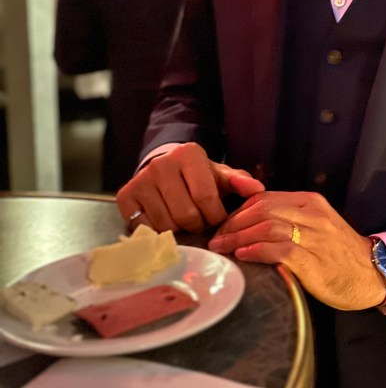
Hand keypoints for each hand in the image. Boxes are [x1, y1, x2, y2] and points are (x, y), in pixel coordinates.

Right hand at [115, 143, 264, 233]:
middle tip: (200, 221)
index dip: (216, 216)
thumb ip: (239, 181)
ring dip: (180, 230)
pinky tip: (165, 221)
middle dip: (198, 224)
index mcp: (188, 154)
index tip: (218, 218)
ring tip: (184, 220)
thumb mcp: (219, 175)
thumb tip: (258, 189)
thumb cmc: (197, 176)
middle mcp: (161, 164)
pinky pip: (146, 228)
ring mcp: (141, 180)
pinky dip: (159, 232)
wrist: (164, 168)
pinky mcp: (126, 196)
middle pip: (186, 214)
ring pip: (166, 224)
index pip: (206, 198)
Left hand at [208, 191, 385, 310]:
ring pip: (267, 227)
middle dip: (232, 224)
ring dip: (238, 237)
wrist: (372, 274)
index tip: (222, 226)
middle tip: (216, 239)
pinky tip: (243, 256)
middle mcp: (312, 214)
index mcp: (310, 202)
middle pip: (261, 210)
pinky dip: (256, 251)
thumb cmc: (339, 253)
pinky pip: (279, 250)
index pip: (264, 198)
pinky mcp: (314, 261)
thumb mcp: (315, 226)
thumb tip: (248, 226)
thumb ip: (288, 220)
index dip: (238, 211)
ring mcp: (315, 237)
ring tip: (222, 249)